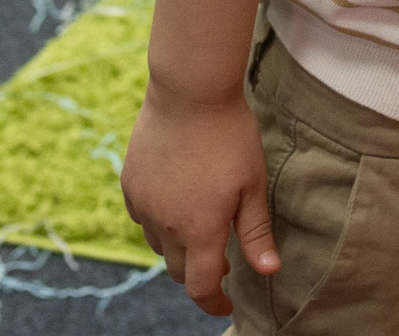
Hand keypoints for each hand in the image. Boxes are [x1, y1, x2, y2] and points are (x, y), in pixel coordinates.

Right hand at [122, 84, 277, 316]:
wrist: (189, 93)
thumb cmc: (229, 136)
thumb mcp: (252, 184)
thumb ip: (256, 233)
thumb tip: (269, 271)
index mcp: (198, 230)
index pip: (200, 286)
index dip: (214, 303)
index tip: (226, 305)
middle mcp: (164, 225)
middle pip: (177, 269)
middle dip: (199, 275)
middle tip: (223, 265)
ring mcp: (142, 205)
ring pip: (158, 245)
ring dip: (179, 248)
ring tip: (202, 230)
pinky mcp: (129, 185)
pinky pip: (143, 218)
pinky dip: (161, 222)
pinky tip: (178, 202)